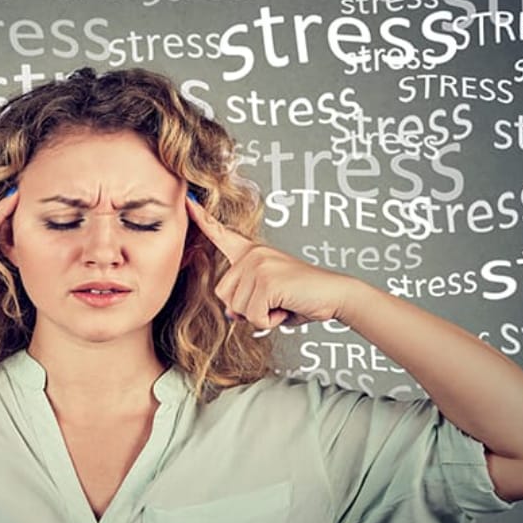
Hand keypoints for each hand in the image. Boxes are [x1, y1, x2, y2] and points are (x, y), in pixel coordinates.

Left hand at [185, 195, 354, 329]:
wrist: (334, 295)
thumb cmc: (302, 296)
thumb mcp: (267, 298)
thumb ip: (245, 301)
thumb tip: (232, 313)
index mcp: (251, 253)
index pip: (221, 234)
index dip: (202, 219)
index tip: (187, 202)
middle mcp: (252, 255)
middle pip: (224, 295)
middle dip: (246, 309)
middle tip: (274, 302)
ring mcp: (258, 265)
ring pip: (237, 308)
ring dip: (260, 316)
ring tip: (281, 303)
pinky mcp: (266, 281)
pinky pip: (253, 316)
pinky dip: (269, 321)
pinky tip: (284, 308)